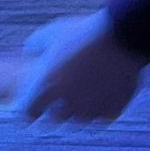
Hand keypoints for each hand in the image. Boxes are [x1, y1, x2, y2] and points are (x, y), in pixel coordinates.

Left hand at [17, 10, 149, 122]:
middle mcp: (64, 105)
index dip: (31, 107)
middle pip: (54, 118)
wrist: (122, 35)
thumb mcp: (52, 31)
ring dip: (80, 108)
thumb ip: (35, 44)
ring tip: (87, 88)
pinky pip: (102, 115)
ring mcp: (89, 110)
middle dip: (56, 107)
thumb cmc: (84, 32)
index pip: (27, 112)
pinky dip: (102, 106)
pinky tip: (104, 91)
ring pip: (79, 119)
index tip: (36, 102)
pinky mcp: (111, 111)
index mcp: (44, 87)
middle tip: (64, 92)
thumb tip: (30, 51)